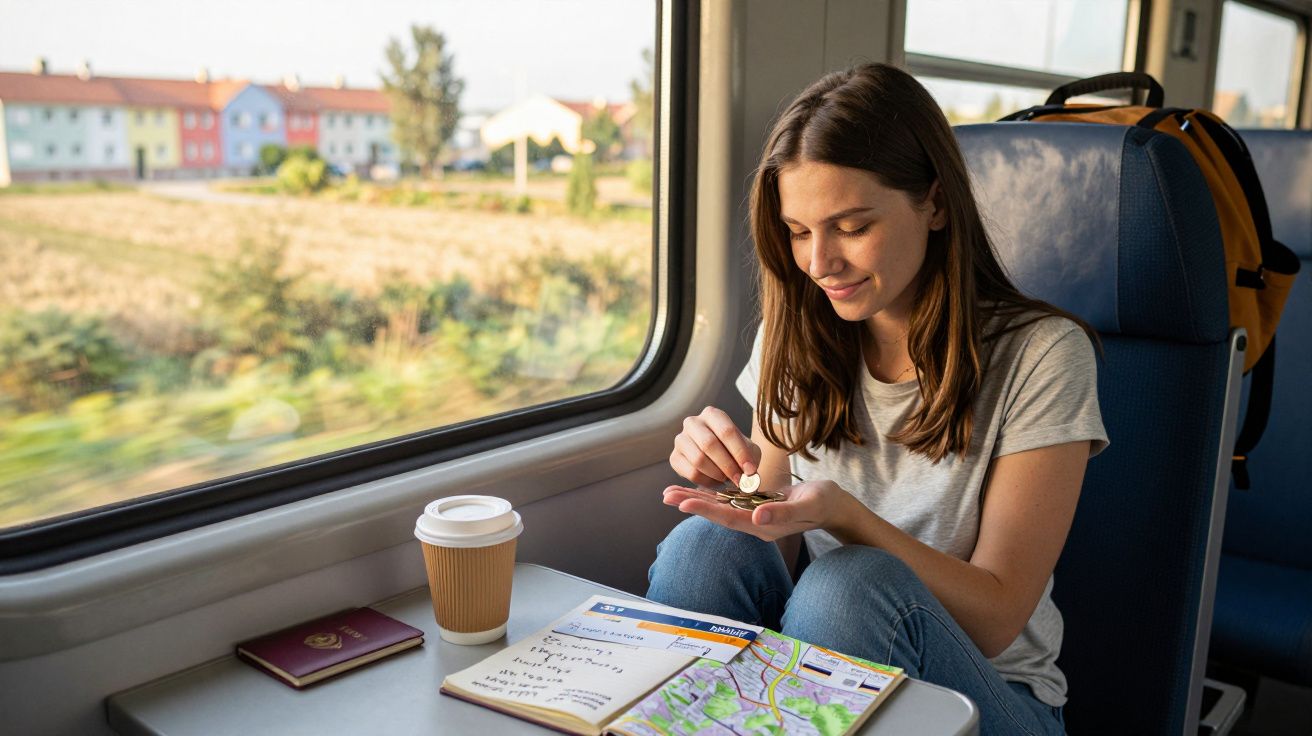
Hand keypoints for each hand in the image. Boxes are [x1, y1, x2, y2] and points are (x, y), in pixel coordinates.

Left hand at [661, 480, 858, 541]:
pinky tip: (695, 489)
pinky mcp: (755, 506)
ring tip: (670, 492)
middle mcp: (754, 523)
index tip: (682, 503)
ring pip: (720, 507)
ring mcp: (754, 516)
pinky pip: (728, 500)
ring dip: (696, 499)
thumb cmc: (823, 503)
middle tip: (665, 495)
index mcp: (764, 526)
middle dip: (692, 503)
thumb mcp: (808, 505)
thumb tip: (757, 515)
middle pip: (717, 514)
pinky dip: (711, 495)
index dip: (705, 510)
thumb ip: (783, 513)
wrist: (833, 506)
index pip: (729, 518)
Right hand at [669, 406, 762, 486]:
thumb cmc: (734, 451)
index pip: (726, 431)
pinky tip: (715, 482)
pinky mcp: (674, 457)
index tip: (750, 470)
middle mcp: (693, 422)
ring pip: (698, 459)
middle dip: (727, 465)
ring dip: (717, 474)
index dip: (739, 452)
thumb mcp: (747, 450)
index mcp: (712, 414)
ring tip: (727, 479)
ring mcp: (680, 439)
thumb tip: (750, 474)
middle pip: (709, 444)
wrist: (717, 459)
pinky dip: (706, 481)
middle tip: (739, 480)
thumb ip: (750, 458)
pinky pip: (691, 473)